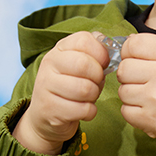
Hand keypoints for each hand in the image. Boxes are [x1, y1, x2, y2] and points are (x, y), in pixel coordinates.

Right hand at [13, 31, 108, 154]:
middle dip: (98, 77)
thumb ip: (94, 52)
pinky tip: (83, 110)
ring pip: (85, 89)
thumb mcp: (78, 64)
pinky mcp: (50, 109)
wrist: (45, 115)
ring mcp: (46, 87)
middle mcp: (49, 64)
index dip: (100, 53)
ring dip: (94, 95)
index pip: (83, 40)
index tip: (102, 63)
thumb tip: (110, 46)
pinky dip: (90, 112)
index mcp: (59, 49)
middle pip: (84, 65)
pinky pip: (83, 109)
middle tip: (95, 83)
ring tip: (88, 97)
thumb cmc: (69, 86)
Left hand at [117, 34, 155, 143]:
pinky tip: (148, 110)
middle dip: (129, 75)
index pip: (133, 44)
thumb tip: (128, 40)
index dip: (129, 51)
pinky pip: (125, 111)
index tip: (135, 59)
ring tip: (149, 98)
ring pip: (122, 91)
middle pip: (124, 68)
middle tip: (143, 82)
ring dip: (131, 95)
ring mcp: (155, 98)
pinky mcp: (150, 119)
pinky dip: (133, 112)